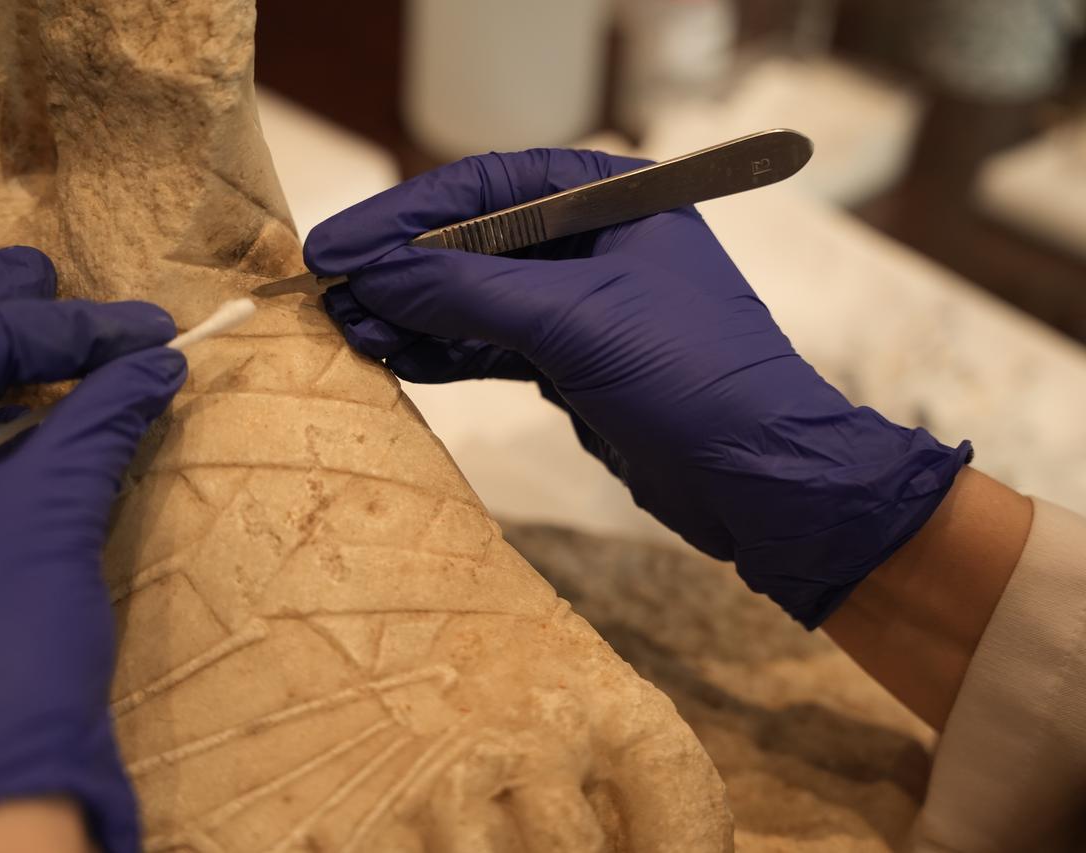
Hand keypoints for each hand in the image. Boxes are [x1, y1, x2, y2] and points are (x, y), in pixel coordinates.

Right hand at [304, 149, 971, 627]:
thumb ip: (469, 292)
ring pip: (476, 299)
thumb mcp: (575, 323)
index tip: (336, 243)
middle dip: (402, 271)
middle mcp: (594, 242)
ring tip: (351, 330)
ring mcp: (582, 305)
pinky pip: (492, 346)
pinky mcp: (574, 362)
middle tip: (331, 293)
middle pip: (472, 242)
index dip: (402, 214)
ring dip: (414, 316)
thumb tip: (378, 275)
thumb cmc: (693, 380)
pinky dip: (444, 354)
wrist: (763, 483)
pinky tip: (396, 358)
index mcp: (612, 200)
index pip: (484, 188)